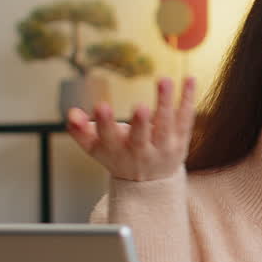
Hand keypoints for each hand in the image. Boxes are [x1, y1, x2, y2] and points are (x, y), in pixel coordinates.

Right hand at [65, 76, 195, 181]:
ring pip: (166, 125)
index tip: (101, 106)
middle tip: (140, 106)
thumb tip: (71, 113)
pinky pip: (185, 118)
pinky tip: (189, 79)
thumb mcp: (95, 147)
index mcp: (116, 151)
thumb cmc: (118, 156)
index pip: (108, 138)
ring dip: (165, 102)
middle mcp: (141, 152)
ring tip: (164, 81)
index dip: (104, 123)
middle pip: (140, 138)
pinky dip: (188, 99)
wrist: (149, 182)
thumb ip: (79, 130)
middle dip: (139, 123)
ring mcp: (163, 148)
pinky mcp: (181, 141)